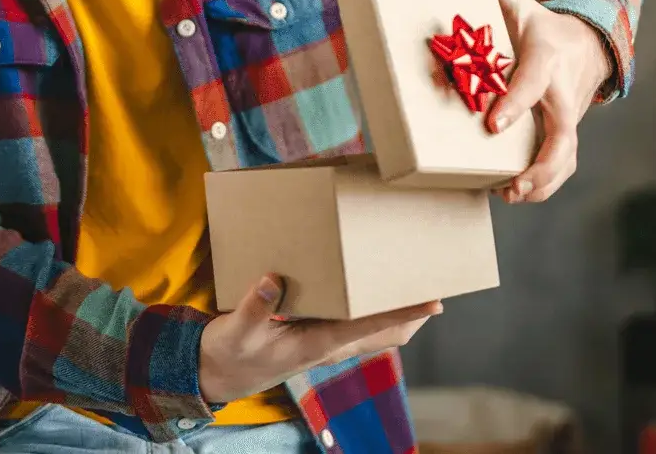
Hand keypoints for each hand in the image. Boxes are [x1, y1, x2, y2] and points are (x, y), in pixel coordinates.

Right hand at [198, 275, 441, 403]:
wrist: (218, 375)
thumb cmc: (230, 354)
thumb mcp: (235, 331)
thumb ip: (254, 307)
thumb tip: (272, 279)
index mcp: (316, 344)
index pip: (370, 327)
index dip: (403, 313)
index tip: (433, 300)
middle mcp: (330, 346)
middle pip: (388, 333)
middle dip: (414, 312)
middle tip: (436, 280)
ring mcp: (328, 345)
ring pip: (379, 331)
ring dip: (400, 312)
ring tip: (417, 281)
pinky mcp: (320, 339)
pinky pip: (362, 326)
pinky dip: (378, 311)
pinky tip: (375, 289)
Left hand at [447, 0, 612, 203]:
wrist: (585, 44)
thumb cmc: (538, 24)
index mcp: (547, 58)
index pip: (534, 82)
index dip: (515, 103)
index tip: (492, 124)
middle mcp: (562, 93)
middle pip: (563, 136)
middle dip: (541, 164)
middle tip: (512, 183)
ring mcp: (568, 117)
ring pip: (567, 158)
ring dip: (543, 182)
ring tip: (511, 195)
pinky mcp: (566, 134)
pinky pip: (562, 165)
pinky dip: (544, 184)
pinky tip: (516, 193)